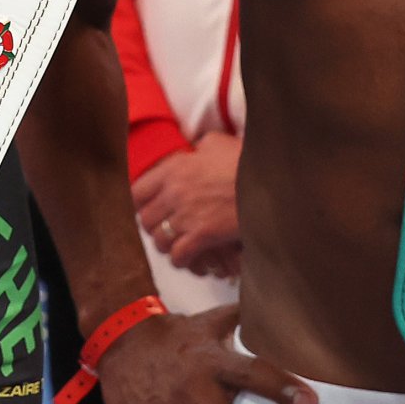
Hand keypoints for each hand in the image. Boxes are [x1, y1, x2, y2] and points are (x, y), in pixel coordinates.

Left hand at [134, 133, 243, 275]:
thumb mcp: (217, 143)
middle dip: (153, 227)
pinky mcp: (202, 235)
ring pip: (158, 240)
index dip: (141, 203)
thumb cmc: (243, 161)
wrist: (267, 183)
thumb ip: (199, 147)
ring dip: (166, 245)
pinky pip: (179, 255)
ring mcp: (186, 215)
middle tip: (165, 229)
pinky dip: (182, 260)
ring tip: (176, 246)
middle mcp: (174, 192)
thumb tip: (196, 149)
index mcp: (173, 168)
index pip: (137, 191)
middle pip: (145, 219)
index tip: (148, 209)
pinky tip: (190, 258)